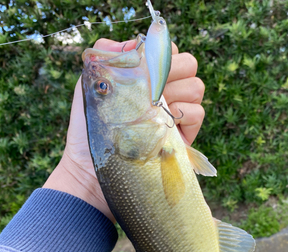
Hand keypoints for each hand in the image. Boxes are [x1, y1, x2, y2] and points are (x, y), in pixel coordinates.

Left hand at [43, 38, 205, 220]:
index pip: (168, 51)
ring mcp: (175, 114)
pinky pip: (198, 113)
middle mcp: (164, 93)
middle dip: (175, 70)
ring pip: (197, 87)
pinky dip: (185, 113)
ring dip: (180, 92)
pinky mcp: (184, 136)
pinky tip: (165, 122)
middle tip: (155, 87)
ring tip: (157, 108)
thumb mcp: (89, 87)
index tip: (148, 66)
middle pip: (190, 64)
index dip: (162, 53)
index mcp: (145, 79)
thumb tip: (134, 44)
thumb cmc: (90, 130)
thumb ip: (108, 58)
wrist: (93, 171)